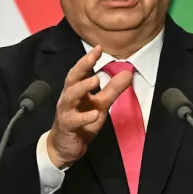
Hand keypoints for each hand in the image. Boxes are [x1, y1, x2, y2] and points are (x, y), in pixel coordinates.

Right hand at [47, 45, 132, 167]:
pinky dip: (84, 117)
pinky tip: (95, 114)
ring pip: (70, 96)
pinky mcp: (67, 126)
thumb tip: (127, 73)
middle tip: (93, 57)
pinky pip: (74, 120)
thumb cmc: (81, 122)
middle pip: (72, 78)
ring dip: (82, 87)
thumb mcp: (100, 104)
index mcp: (76, 90)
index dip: (88, 59)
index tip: (98, 47)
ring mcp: (66, 112)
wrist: (65, 146)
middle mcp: (68, 98)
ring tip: (95, 80)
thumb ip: (113, 89)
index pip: (80, 71)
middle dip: (82, 66)